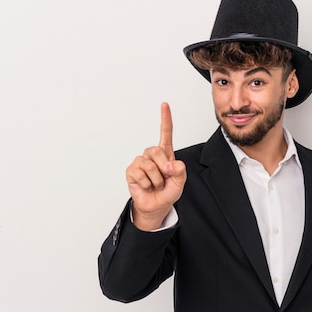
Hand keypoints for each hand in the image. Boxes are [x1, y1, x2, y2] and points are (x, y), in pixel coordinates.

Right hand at [126, 102, 186, 230]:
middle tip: (165, 179)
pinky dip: (146, 183)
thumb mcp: (180, 182)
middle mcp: (152, 155)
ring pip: (148, 164)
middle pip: (156, 150)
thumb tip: (171, 164)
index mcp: (166, 154)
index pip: (166, 133)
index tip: (164, 105)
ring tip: (156, 185)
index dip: (165, 119)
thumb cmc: (168, 192)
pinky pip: (139, 173)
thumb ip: (180, 172)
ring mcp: (141, 162)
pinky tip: (147, 186)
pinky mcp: (132, 171)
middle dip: (163, 167)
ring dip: (155, 179)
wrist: (156, 206)